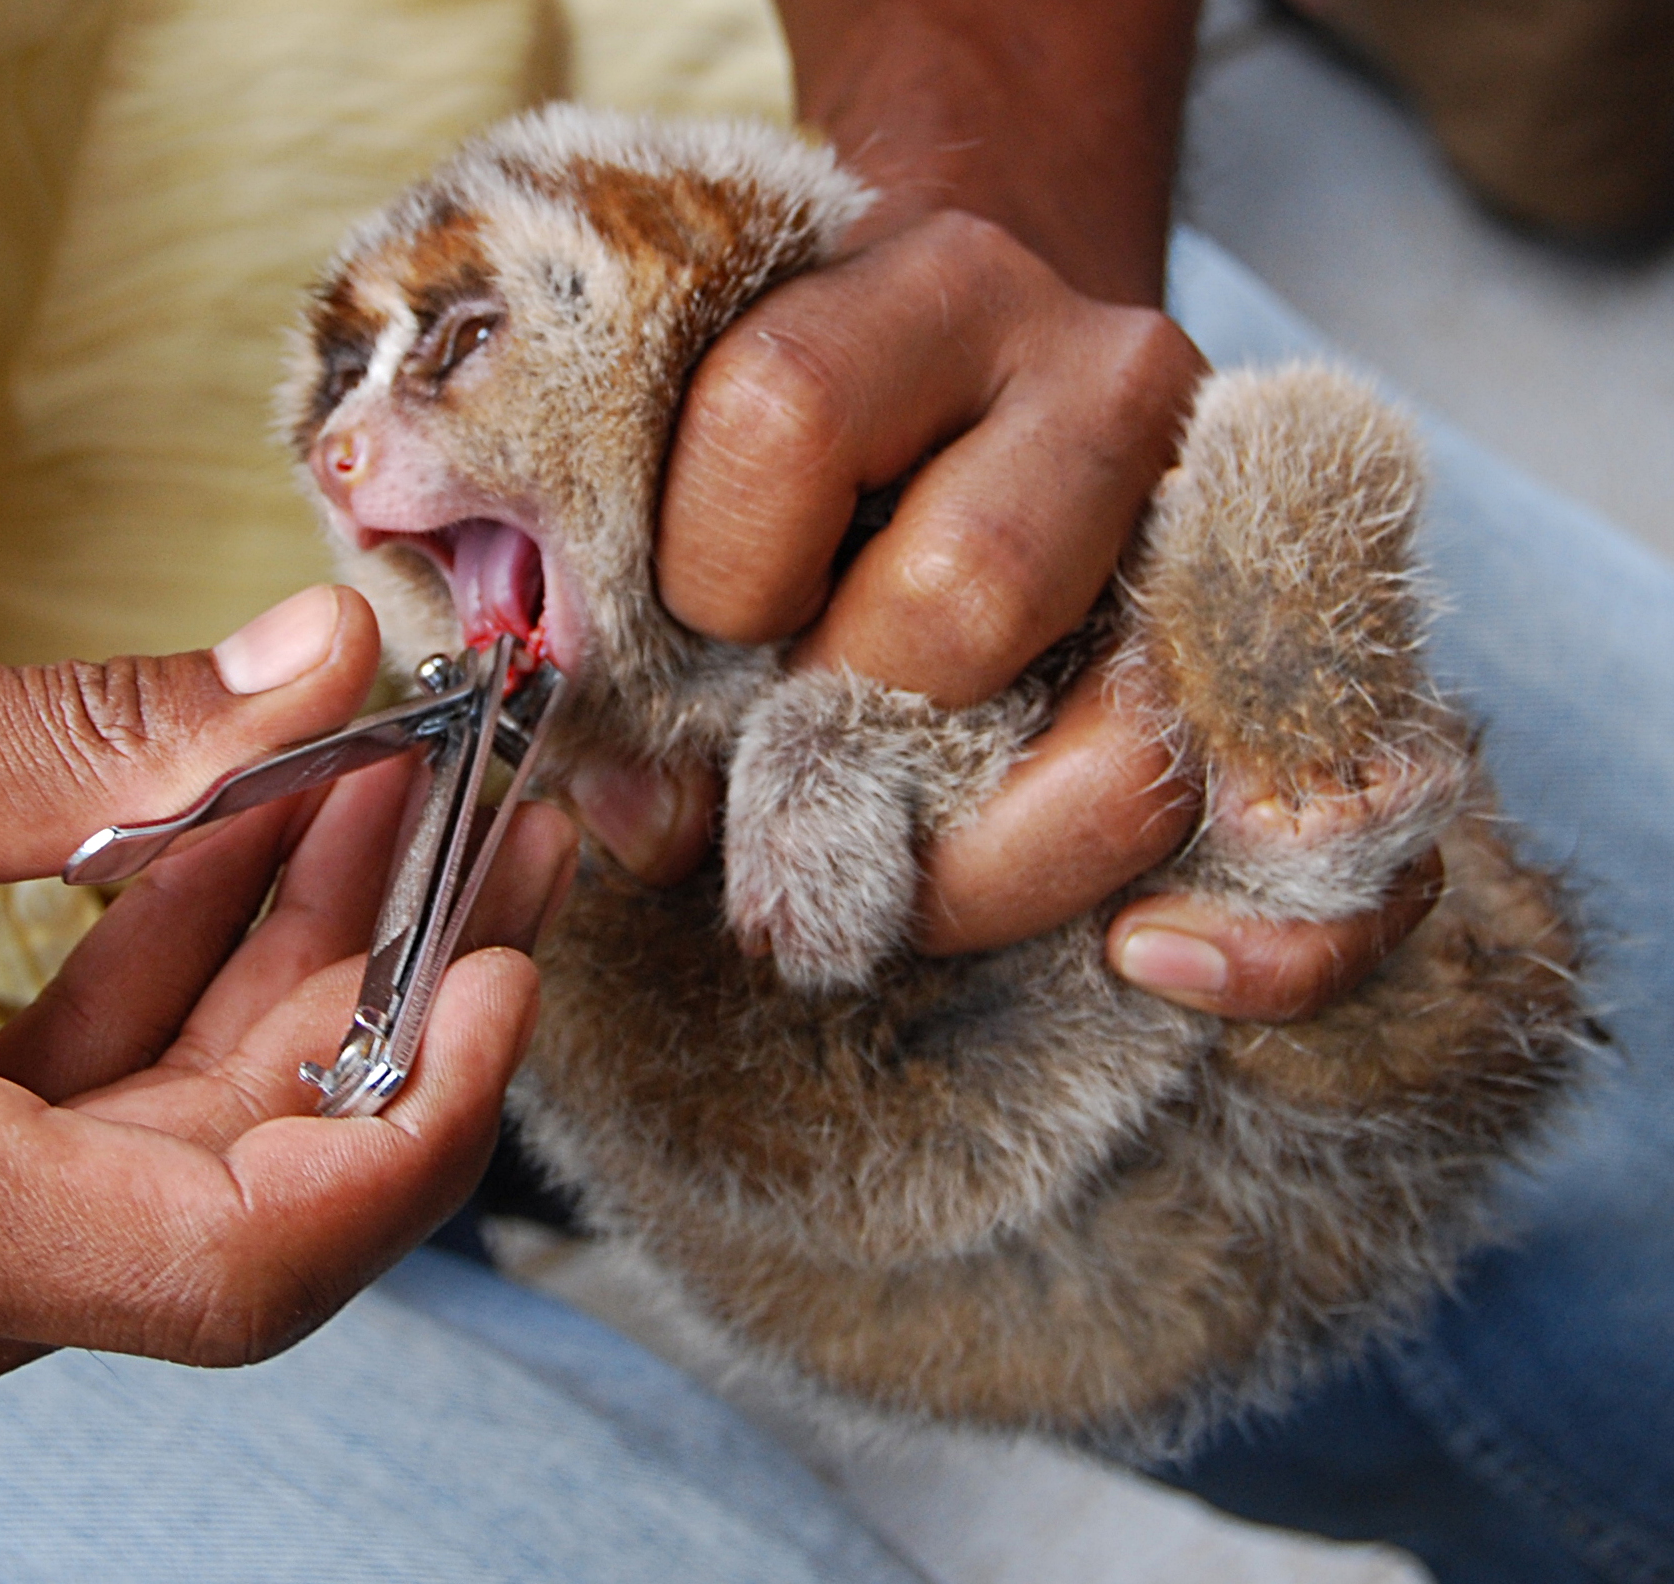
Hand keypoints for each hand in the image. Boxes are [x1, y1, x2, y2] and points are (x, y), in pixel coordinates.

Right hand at [0, 585, 576, 1479]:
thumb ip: (82, 740)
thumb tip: (316, 663)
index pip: (242, 1255)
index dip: (415, 1114)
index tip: (507, 961)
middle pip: (222, 1184)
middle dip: (368, 987)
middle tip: (481, 812)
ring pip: (148, 1155)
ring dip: (273, 973)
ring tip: (387, 790)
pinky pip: (56, 1140)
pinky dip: (157, 1000)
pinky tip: (242, 851)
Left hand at [572, 0, 1435, 1021]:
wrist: (999, 373)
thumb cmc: (828, 462)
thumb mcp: (723, 481)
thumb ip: (657, 632)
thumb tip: (638, 811)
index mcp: (917, 292)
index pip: (784, 411)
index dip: (710, 573)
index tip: (700, 630)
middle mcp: (1101, 371)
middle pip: (967, 588)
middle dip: (849, 721)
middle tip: (798, 758)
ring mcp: (1231, 532)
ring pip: (1131, 741)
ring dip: (987, 862)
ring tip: (903, 864)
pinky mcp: (1304, 660)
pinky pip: (1348, 846)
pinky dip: (1268, 946)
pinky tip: (1149, 960)